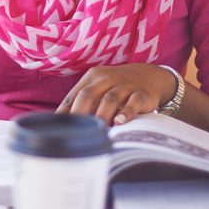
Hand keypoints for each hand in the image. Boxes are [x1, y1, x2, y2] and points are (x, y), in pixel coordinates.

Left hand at [55, 63, 175, 125]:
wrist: (150, 76)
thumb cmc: (117, 87)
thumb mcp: (99, 88)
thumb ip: (83, 101)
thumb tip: (62, 123)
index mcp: (93, 77)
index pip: (75, 94)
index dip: (66, 110)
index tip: (59, 127)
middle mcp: (107, 78)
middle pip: (89, 94)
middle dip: (80, 112)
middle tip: (75, 131)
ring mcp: (125, 86)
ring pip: (110, 99)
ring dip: (101, 114)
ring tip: (96, 130)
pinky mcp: (142, 95)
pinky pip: (133, 103)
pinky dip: (126, 113)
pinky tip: (119, 122)